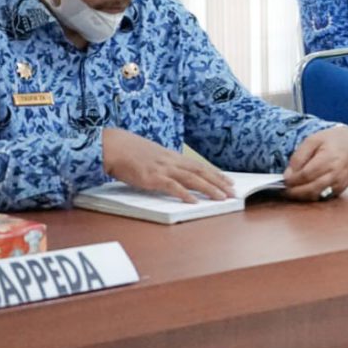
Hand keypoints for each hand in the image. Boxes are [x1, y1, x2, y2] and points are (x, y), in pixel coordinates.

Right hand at [101, 127, 235, 202]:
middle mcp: (172, 161)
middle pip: (201, 172)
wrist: (113, 146)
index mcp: (173, 156)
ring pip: (192, 179)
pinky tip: (194, 201)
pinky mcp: (151, 177)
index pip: (200, 166)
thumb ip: (165, 164)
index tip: (229, 181)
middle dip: (219, 183)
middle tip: (234, 192)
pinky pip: (172, 187)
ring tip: (222, 198)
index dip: (216, 174)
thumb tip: (174, 174)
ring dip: (209, 189)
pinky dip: (184, 194)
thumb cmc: (130, 152)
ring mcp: (163, 168)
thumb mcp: (153, 156)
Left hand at [283, 125, 347, 201]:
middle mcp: (336, 173)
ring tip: (292, 191)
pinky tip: (305, 191)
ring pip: (317, 195)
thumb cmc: (331, 140)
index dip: (292, 180)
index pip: (306, 175)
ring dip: (302, 196)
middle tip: (285, 190)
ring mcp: (341, 182)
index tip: (283, 180)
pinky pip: (325, 196)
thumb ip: (299, 157)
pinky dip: (313, 196)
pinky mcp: (342, 188)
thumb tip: (288, 175)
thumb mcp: (312, 141)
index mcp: (329, 159)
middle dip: (295, 192)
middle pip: (311, 188)